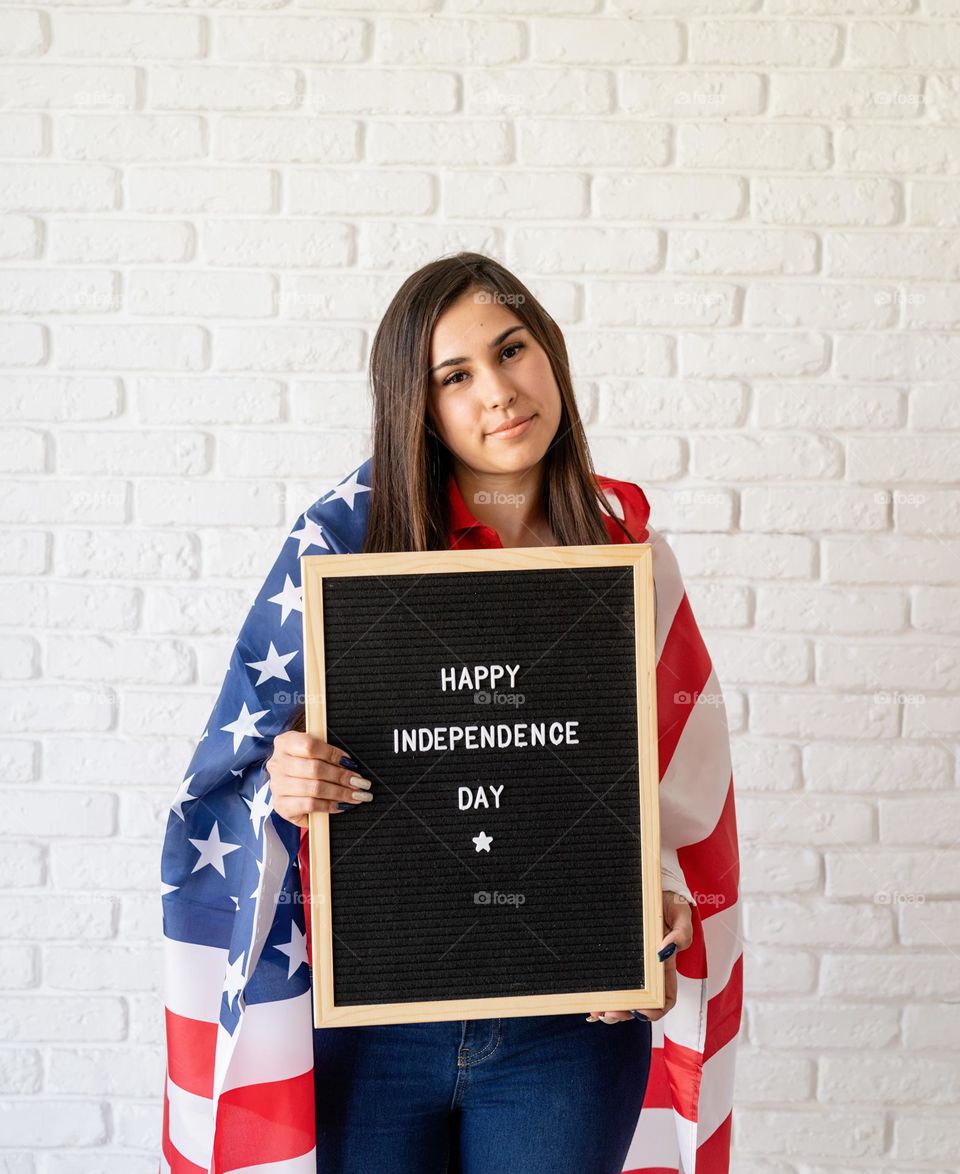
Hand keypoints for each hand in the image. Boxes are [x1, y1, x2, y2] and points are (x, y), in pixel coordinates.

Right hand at [265, 731, 372, 828]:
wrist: (290, 791)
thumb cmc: (306, 766)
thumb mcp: (315, 753)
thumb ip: (328, 753)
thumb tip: (351, 765)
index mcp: (285, 742)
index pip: (310, 745)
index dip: (333, 754)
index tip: (351, 763)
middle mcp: (277, 763)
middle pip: (315, 769)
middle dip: (342, 776)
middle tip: (360, 782)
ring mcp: (277, 786)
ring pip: (315, 788)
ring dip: (340, 793)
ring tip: (356, 795)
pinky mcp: (281, 806)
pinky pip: (310, 805)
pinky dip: (329, 806)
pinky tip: (342, 805)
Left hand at [586, 890, 694, 1023]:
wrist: (648, 883)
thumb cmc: (667, 900)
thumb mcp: (681, 913)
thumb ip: (681, 933)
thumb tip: (665, 951)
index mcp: (664, 965)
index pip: (664, 998)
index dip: (654, 1010)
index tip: (641, 1010)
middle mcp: (645, 970)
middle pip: (637, 1003)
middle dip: (624, 1012)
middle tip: (610, 1012)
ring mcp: (628, 965)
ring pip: (620, 996)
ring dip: (609, 1009)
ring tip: (597, 1010)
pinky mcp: (612, 956)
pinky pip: (605, 980)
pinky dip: (597, 994)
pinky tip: (588, 1001)